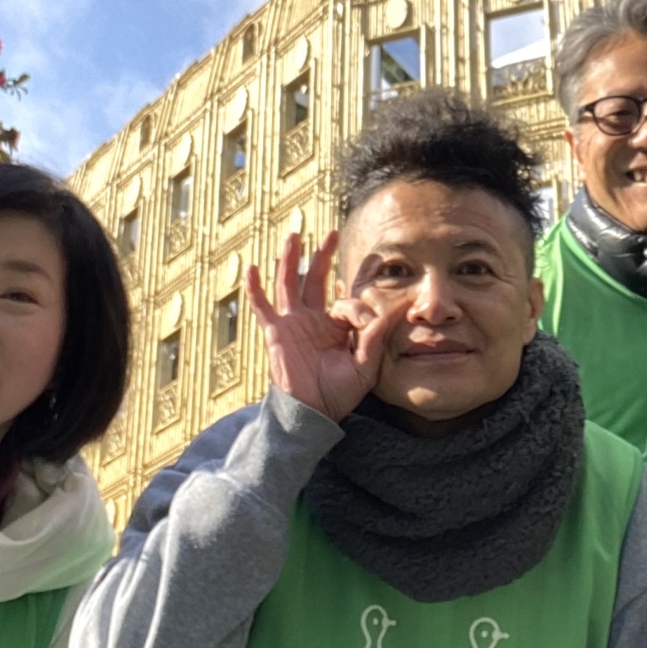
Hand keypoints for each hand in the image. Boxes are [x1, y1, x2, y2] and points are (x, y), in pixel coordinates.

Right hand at [246, 231, 400, 423]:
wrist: (312, 413)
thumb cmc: (338, 393)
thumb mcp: (365, 365)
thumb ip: (376, 337)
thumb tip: (394, 310)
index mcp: (336, 326)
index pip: (346, 302)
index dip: (359, 308)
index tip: (368, 321)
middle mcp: (313, 319)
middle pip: (315, 280)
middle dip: (321, 256)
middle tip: (330, 233)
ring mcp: (292, 323)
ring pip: (289, 284)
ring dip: (290, 259)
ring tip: (293, 235)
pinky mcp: (275, 332)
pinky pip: (263, 306)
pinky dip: (255, 289)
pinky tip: (252, 268)